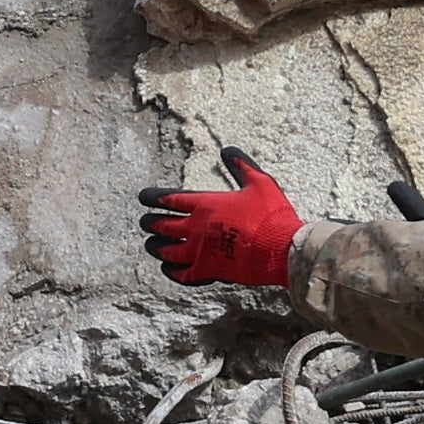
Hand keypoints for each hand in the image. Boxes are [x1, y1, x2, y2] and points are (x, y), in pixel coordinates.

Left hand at [140, 148, 301, 288]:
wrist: (281, 248)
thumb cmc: (271, 214)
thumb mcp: (259, 182)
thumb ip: (241, 165)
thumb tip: (228, 149)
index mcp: (206, 204)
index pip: (169, 199)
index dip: (152, 197)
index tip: (142, 198)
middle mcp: (197, 228)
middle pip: (162, 226)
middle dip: (150, 223)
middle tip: (143, 222)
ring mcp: (200, 252)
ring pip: (167, 251)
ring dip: (156, 247)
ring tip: (150, 245)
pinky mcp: (209, 271)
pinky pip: (182, 274)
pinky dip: (172, 271)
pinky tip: (167, 268)